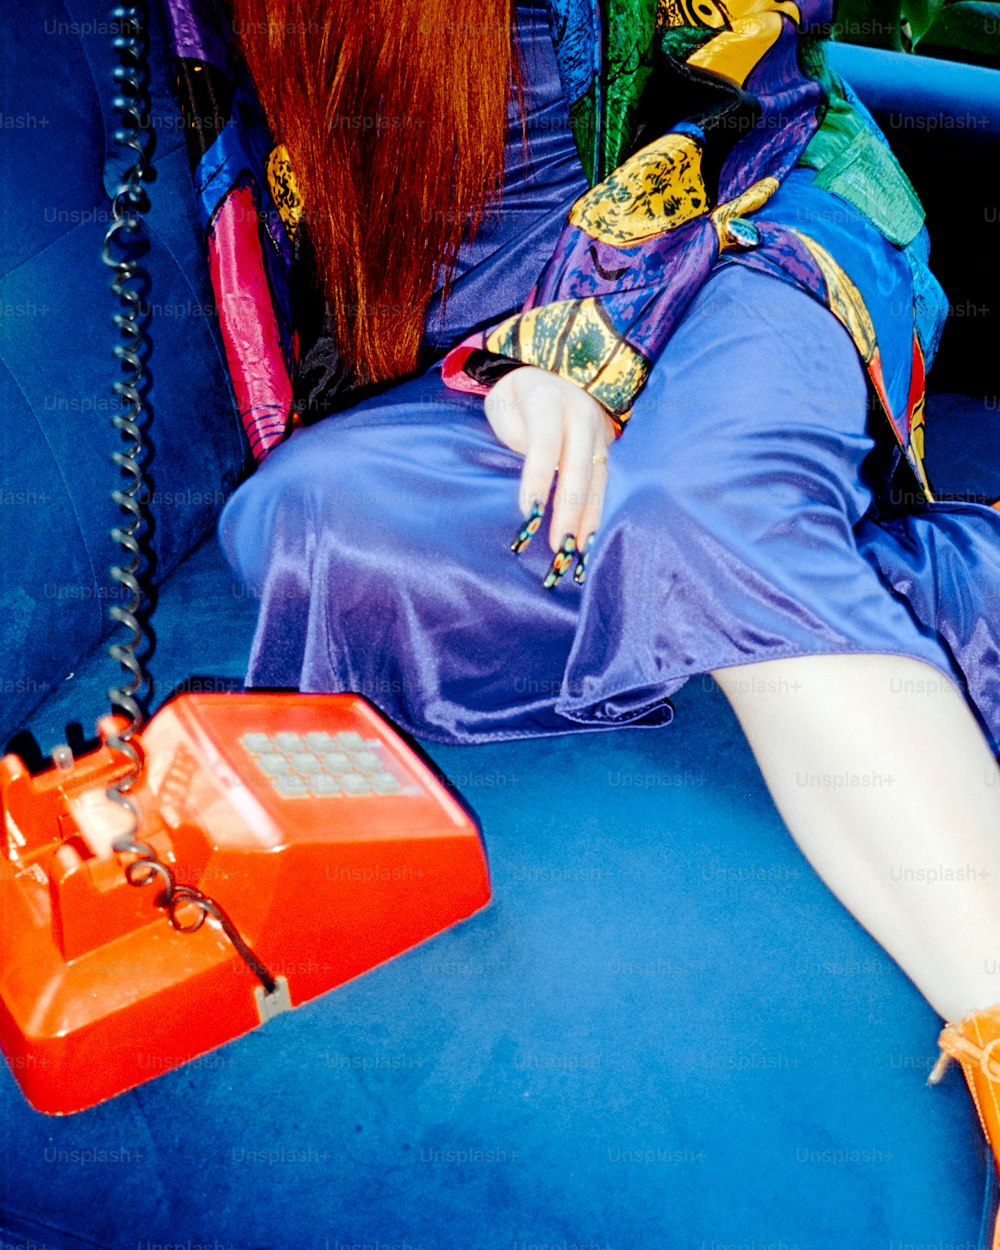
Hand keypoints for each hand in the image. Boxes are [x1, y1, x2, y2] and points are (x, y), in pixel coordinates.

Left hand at [483, 365, 617, 558]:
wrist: (557, 365)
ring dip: (588, 518)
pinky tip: (589, 538)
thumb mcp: (502, 401)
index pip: (544, 445)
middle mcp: (581, 415)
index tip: (528, 513)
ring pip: (597, 479)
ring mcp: (599, 431)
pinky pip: (603, 482)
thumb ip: (513, 433)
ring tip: (578, 551)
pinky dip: (597, 511)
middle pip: (578, 468)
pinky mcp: (606, 446)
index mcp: (549, 401)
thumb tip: (535, 472)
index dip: (538, 480)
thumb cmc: (518, 392)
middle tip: (558, 546)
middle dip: (568, 510)